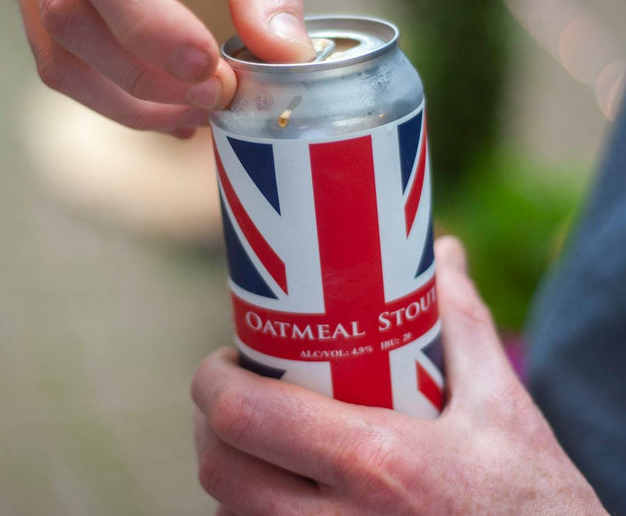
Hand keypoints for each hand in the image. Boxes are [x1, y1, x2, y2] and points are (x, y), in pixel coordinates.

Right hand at [6, 0, 338, 134]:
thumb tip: (281, 58)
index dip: (150, 26)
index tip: (210, 70)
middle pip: (70, 16)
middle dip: (146, 77)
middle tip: (218, 97)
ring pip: (59, 55)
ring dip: (130, 102)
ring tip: (199, 112)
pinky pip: (65, 62)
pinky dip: (117, 99)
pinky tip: (172, 110)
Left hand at [192, 237, 606, 514]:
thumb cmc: (530, 498)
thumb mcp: (503, 406)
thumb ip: (463, 322)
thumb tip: (443, 253)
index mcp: (375, 462)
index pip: (247, 416)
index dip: (214, 382)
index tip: (225, 360)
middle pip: (221, 470)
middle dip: (212, 423)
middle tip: (236, 391)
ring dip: (231, 469)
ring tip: (258, 434)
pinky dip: (252, 513)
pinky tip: (281, 486)